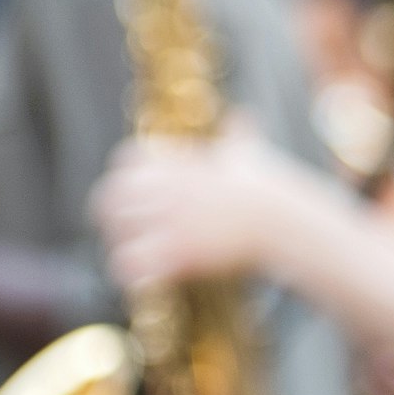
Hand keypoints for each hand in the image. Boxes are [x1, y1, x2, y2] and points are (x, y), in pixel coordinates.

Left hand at [95, 124, 298, 291]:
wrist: (283, 222)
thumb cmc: (268, 189)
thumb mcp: (249, 153)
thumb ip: (238, 135)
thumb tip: (244, 116)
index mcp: (177, 165)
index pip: (124, 160)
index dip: (124, 178)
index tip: (131, 195)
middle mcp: (167, 190)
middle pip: (111, 197)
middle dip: (112, 214)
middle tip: (124, 230)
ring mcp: (170, 221)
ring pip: (117, 232)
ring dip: (121, 244)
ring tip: (133, 257)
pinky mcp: (177, 252)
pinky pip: (132, 264)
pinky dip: (133, 273)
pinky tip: (147, 278)